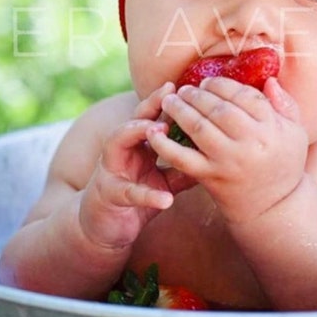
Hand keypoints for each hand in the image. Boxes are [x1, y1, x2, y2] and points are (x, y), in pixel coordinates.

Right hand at [78, 83, 193, 250]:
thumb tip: (213, 159)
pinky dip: (148, 195)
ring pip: (118, 141)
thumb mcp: (162, 182)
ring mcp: (111, 170)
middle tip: (170, 92)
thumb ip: (181, 169)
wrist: (103, 228)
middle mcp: (121, 151)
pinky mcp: (110, 195)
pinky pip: (130, 192)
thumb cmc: (134, 199)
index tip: (187, 88)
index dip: (166, 103)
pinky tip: (167, 199)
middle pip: (134, 119)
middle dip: (150, 104)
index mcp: (136, 146)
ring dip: (138, 131)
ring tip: (160, 129)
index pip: (151, 118)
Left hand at [147, 76, 307, 225]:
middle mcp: (251, 143)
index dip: (223, 85)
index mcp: (272, 129)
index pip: (244, 96)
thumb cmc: (284, 164)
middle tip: (185, 89)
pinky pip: (182, 157)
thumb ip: (285, 105)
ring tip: (170, 101)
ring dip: (180, 109)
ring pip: (198, 127)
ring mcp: (228, 161)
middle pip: (218, 109)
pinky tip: (153, 130)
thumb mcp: (295, 133)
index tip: (208, 82)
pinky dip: (163, 144)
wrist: (273, 208)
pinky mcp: (210, 176)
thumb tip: (269, 80)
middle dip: (198, 94)